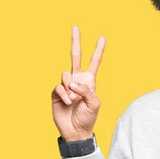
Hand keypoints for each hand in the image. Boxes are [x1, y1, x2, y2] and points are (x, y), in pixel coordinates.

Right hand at [51, 26, 105, 141]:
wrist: (75, 131)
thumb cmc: (88, 118)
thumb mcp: (94, 103)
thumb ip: (86, 90)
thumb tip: (72, 82)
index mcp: (89, 81)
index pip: (94, 62)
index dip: (98, 50)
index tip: (102, 37)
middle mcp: (77, 80)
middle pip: (75, 56)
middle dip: (76, 41)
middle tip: (75, 26)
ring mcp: (66, 86)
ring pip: (66, 74)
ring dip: (70, 87)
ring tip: (73, 100)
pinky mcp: (56, 93)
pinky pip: (59, 86)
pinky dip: (64, 94)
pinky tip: (68, 102)